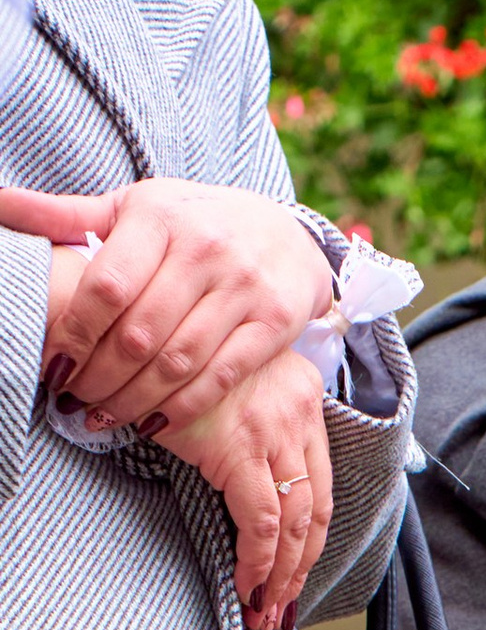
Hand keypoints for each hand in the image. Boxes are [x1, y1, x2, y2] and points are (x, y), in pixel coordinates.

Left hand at [1, 178, 331, 435]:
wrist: (286, 233)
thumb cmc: (195, 222)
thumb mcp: (135, 207)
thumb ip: (69, 214)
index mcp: (159, 215)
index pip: (108, 285)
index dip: (77, 332)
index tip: (56, 363)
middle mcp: (204, 249)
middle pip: (140, 333)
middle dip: (101, 376)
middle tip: (76, 400)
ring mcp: (242, 288)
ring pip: (178, 362)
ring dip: (135, 399)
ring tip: (105, 417)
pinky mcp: (274, 324)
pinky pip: (220, 378)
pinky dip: (182, 408)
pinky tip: (153, 422)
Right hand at [159, 355, 333, 629]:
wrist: (138, 330)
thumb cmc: (174, 362)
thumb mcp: (228, 387)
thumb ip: (250, 429)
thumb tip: (246, 488)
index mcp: (303, 396)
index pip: (320, 483)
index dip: (311, 537)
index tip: (296, 570)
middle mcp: (300, 411)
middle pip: (315, 510)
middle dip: (300, 566)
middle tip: (281, 605)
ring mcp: (274, 429)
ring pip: (295, 523)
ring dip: (280, 574)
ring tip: (263, 607)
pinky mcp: (241, 447)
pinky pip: (262, 522)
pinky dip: (258, 562)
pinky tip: (247, 584)